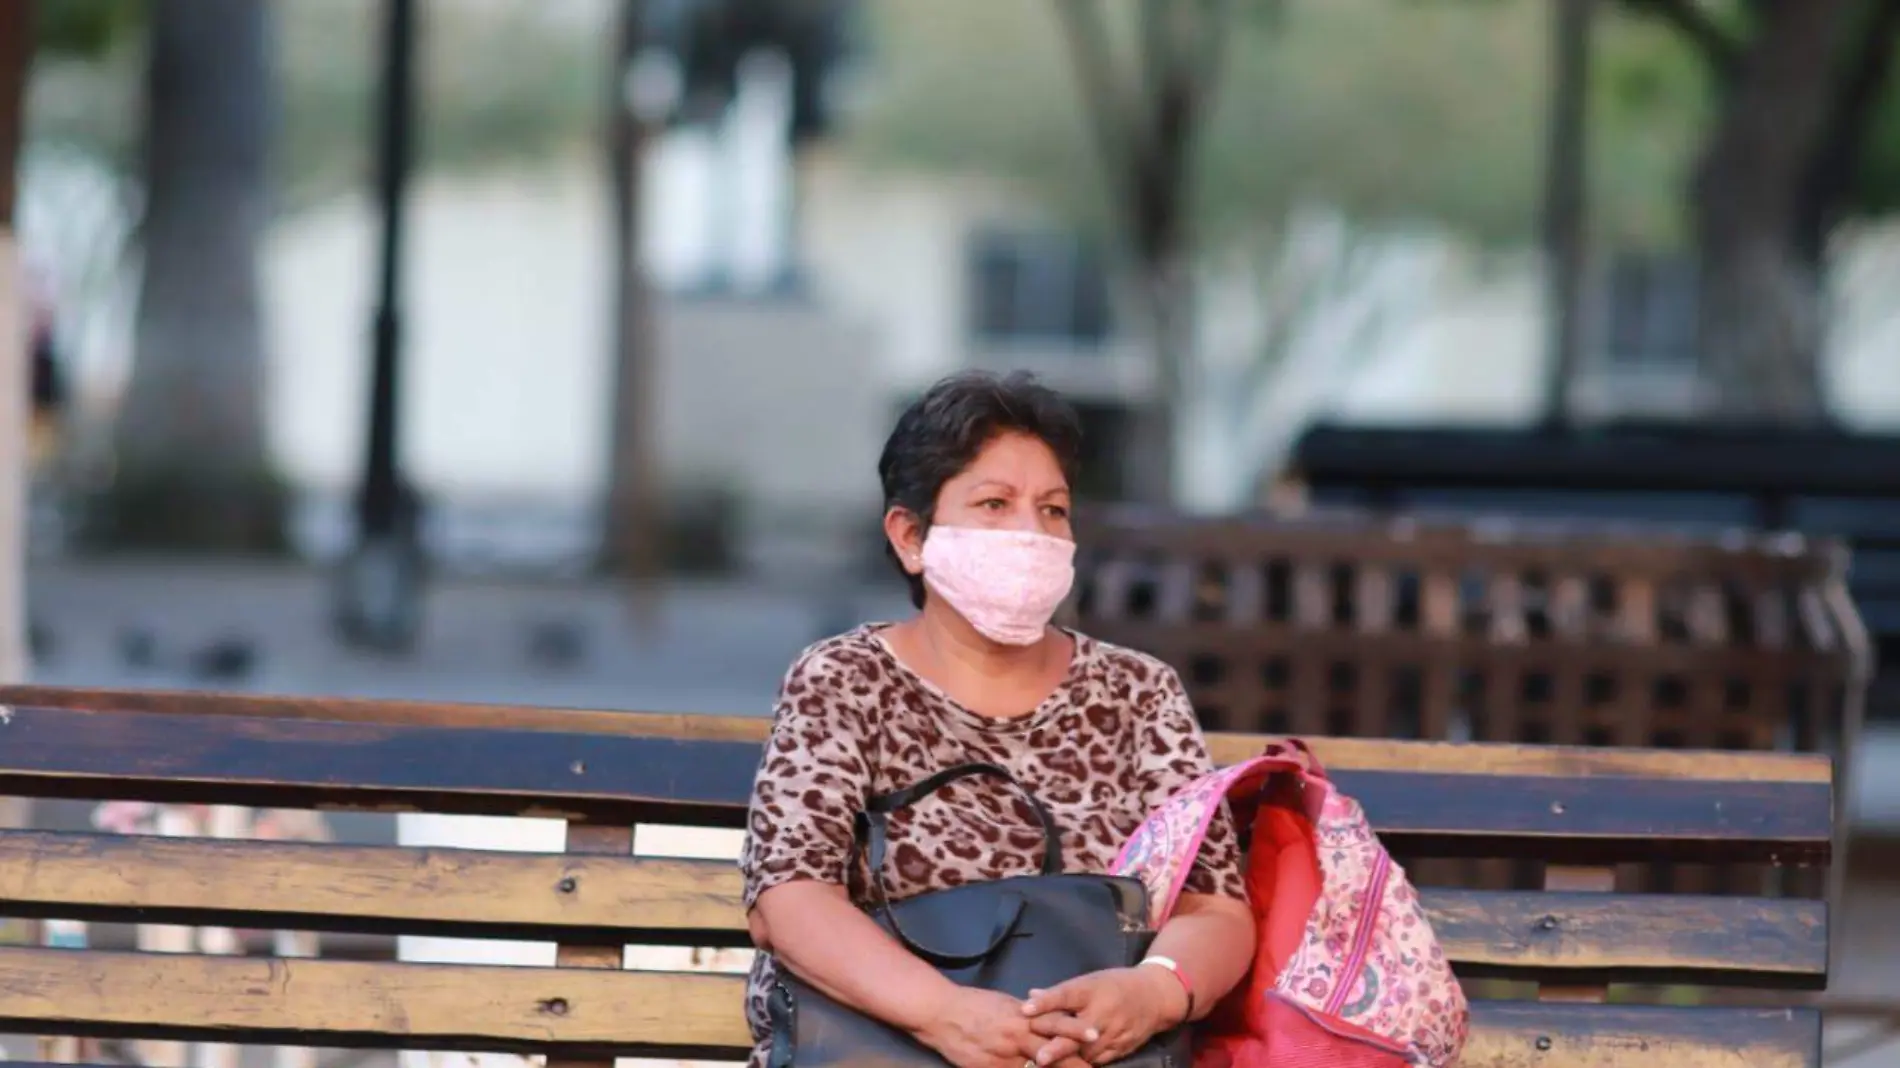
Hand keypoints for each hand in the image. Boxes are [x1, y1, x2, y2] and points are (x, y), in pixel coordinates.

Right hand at [913, 986, 1096, 1067]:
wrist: (942, 1014)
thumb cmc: (975, 1005)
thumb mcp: (1005, 1005)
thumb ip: (1027, 1017)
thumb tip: (1045, 1022)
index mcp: (1023, 1016)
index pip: (1056, 1024)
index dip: (1076, 1032)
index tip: (1095, 1037)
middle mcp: (1017, 1036)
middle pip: (1051, 1053)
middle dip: (1073, 1063)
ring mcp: (1004, 1056)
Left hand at [1023, 967, 1187, 1064]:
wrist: (1155, 996)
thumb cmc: (1115, 985)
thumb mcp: (1090, 980)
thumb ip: (1061, 992)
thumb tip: (1031, 995)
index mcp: (1092, 990)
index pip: (1066, 995)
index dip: (1046, 1002)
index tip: (1025, 1009)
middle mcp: (1103, 1012)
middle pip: (1077, 1031)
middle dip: (1058, 1046)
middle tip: (1039, 1057)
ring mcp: (1114, 1032)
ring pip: (1087, 1052)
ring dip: (1068, 1059)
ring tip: (1045, 1066)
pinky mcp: (1122, 1048)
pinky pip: (1099, 1060)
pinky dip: (1083, 1063)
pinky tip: (1069, 1067)